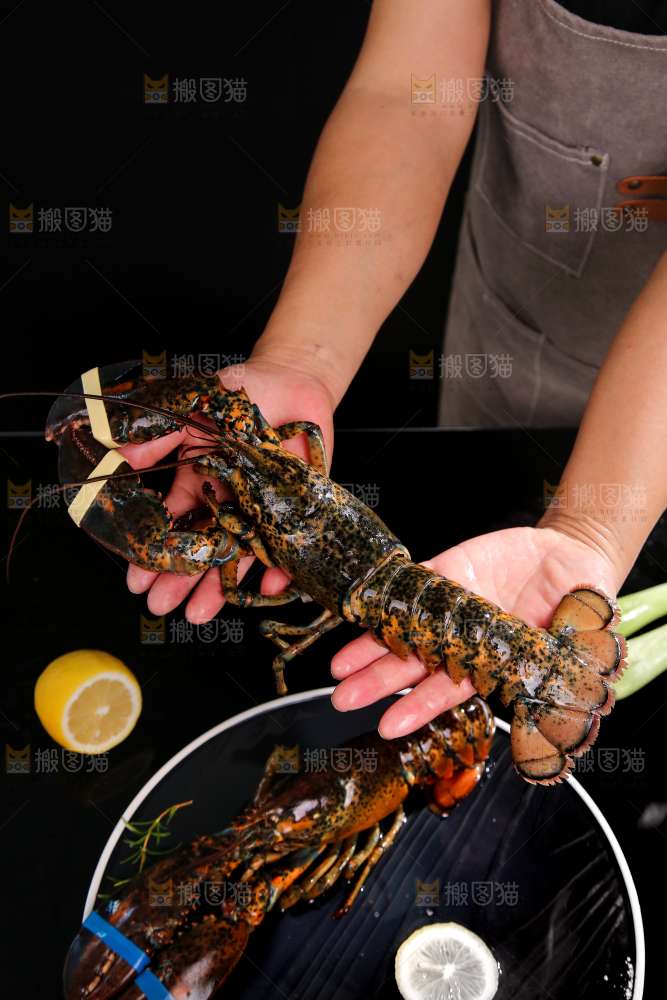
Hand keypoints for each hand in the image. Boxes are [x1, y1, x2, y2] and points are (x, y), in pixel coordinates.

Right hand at [120, 358, 333, 622]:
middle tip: (161, 606)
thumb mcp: (192, 409)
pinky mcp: (294, 510)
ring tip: (199, 614)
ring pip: (237, 557)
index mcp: (197, 482)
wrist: (293, 381)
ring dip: (218, 587)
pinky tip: (267, 588)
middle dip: (179, 580)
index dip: (153, 551)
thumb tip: (122, 454)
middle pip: (200, 549)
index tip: (136, 577)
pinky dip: (280, 569)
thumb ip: (161, 435)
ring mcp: (259, 510)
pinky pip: (286, 546)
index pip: (170, 525)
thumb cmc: (241, 393)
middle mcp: (226, 502)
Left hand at [330, 524, 618, 737]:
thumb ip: (567, 671)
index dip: (420, 708)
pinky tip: (358, 611)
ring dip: (369, 649)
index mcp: (494, 664)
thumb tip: (566, 718)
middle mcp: (464, 642)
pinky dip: (384, 599)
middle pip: (414, 667)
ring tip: (337, 669)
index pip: (451, 691)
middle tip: (342, 699)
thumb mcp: (585, 639)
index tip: (389, 726)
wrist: (574, 551)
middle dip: (377, 683)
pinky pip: (410, 587)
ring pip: (403, 631)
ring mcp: (451, 608)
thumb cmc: (583, 601)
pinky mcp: (445, 573)